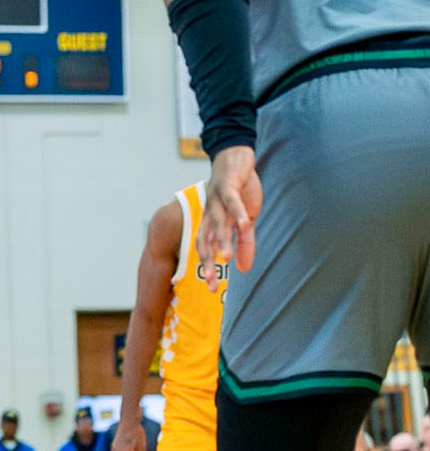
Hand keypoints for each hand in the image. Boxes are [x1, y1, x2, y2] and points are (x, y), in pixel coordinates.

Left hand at [202, 145, 261, 283]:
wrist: (236, 160)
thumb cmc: (239, 192)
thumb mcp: (245, 221)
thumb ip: (244, 244)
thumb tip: (244, 269)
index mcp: (211, 224)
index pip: (205, 250)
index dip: (208, 268)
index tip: (212, 289)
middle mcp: (210, 215)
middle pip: (205, 241)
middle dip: (208, 262)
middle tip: (212, 283)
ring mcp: (217, 201)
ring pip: (217, 223)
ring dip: (222, 240)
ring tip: (227, 258)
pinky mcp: (228, 187)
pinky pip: (232, 202)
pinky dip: (238, 213)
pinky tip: (245, 224)